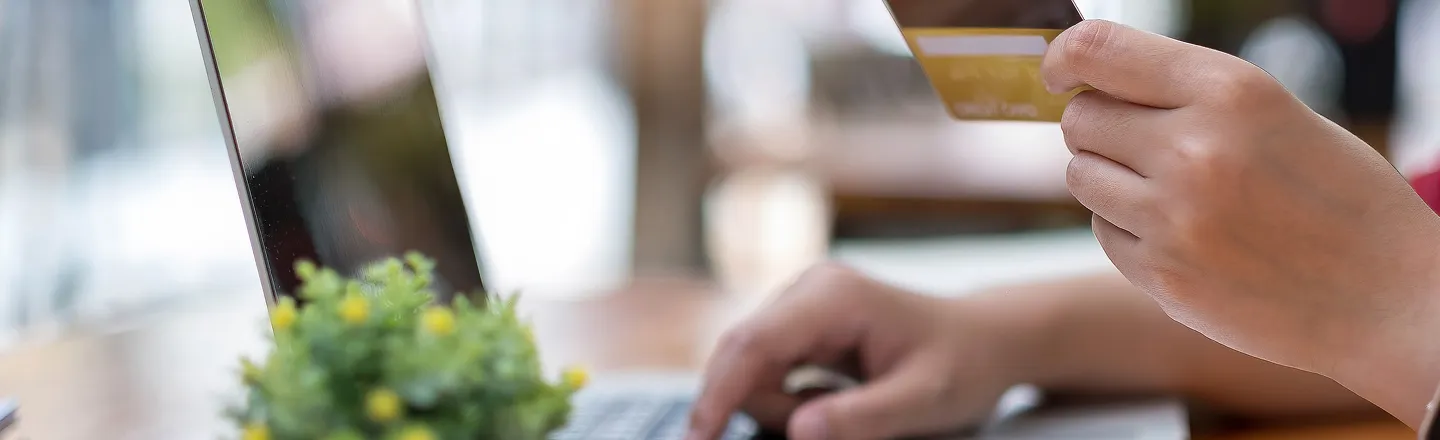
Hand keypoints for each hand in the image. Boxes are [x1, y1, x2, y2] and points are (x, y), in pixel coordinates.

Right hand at [686, 264, 1032, 439]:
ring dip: (781, 407)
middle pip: (741, 357)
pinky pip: (768, 373)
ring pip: (750, 370)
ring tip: (847, 414)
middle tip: (822, 429)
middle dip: (762, 406)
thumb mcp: (924, 401)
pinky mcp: (801, 326)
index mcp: (833, 296)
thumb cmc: (963, 366)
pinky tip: (830, 404)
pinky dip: (788, 401)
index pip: (752, 344)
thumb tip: (799, 431)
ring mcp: (801, 306)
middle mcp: (808, 290)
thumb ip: (863, 418)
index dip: (717, 394)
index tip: (699, 439)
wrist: (985, 342)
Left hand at [1045, 20, 1439, 420]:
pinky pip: (1102, 231)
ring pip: (1080, 176)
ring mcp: (1174, 216)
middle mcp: (1194, 148)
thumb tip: (1092, 79)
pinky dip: (1127, 230)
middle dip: (1099, 127)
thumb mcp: (1275, 113)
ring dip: (1108, 179)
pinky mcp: (1161, 273)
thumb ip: (1187, 92)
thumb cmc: (1336, 197)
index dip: (1063, 59)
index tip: (1058, 73)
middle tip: (1142, 145)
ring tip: (1172, 192)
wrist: (1388, 295)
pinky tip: (1185, 235)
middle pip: (1080, 118)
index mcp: (1230, 91)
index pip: (1098, 51)